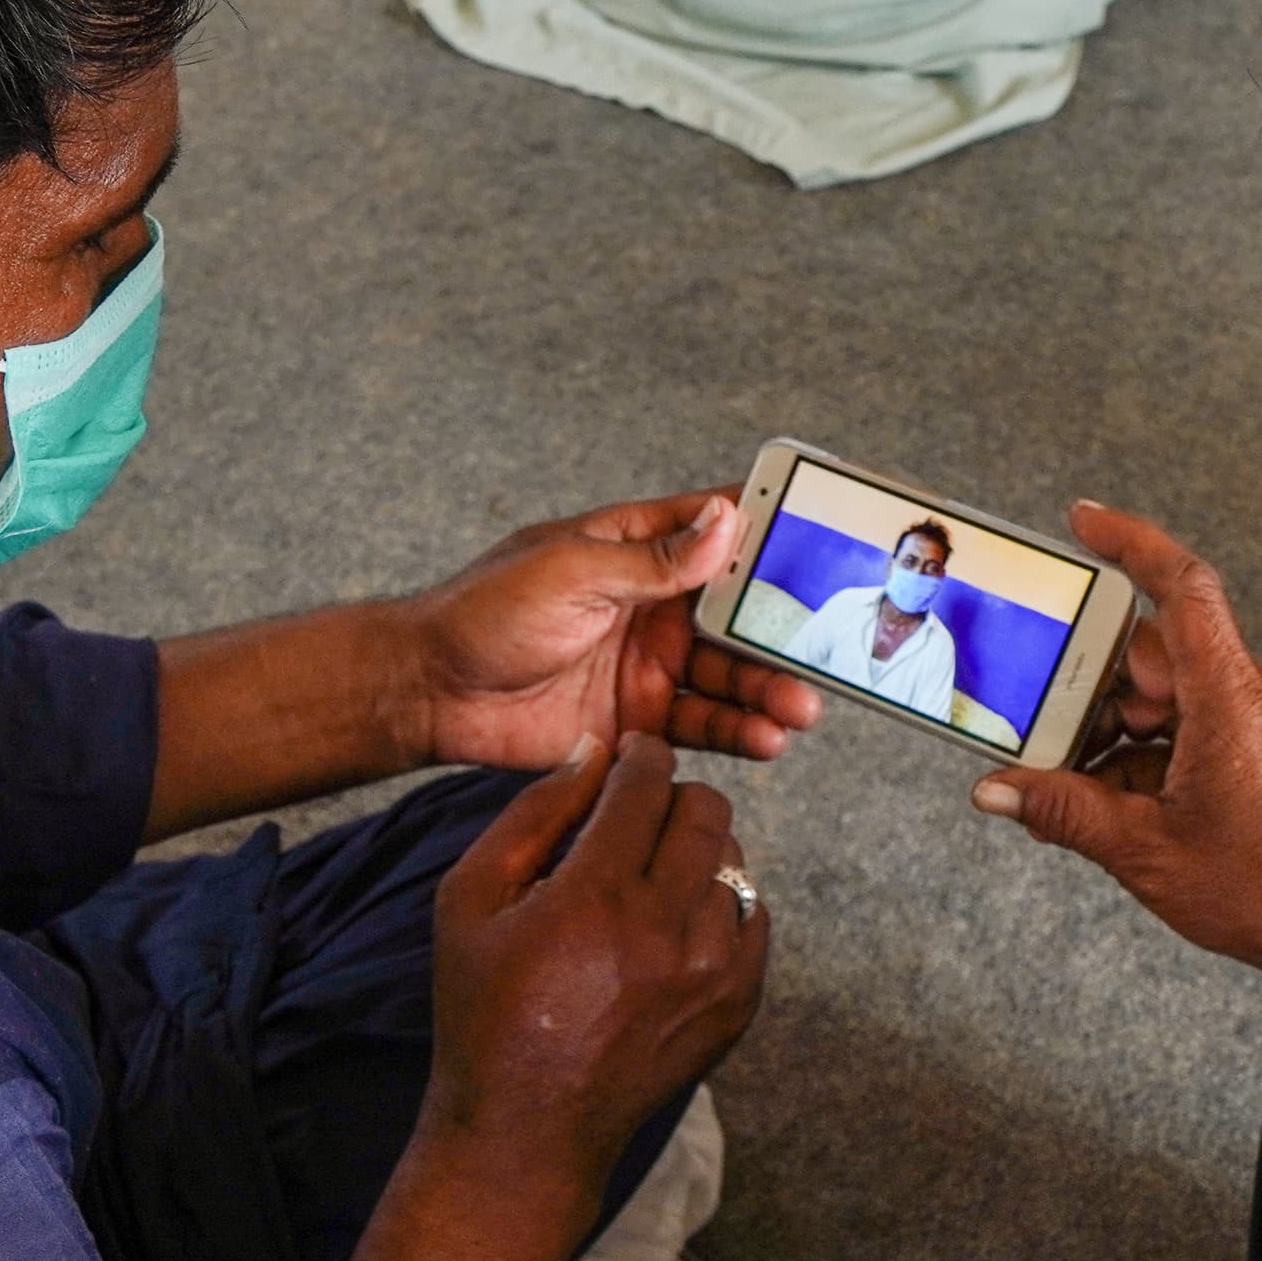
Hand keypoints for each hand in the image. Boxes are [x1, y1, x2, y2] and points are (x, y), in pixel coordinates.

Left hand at [412, 491, 827, 770]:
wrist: (431, 692)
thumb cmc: (485, 612)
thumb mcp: (572, 572)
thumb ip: (654, 560)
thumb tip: (728, 519)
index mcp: (636, 551)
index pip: (717, 531)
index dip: (771, 534)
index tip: (830, 544)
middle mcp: (653, 608)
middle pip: (739, 618)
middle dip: (783, 637)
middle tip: (823, 657)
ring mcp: (649, 667)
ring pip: (729, 679)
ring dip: (768, 693)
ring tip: (800, 712)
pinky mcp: (638, 722)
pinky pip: (701, 728)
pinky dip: (737, 735)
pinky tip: (765, 741)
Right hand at [424, 732, 770, 1186]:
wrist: (527, 1128)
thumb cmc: (484, 1011)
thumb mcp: (469, 900)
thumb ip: (532, 815)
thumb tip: (592, 752)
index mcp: (597, 896)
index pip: (648, 782)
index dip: (639, 756)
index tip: (629, 757)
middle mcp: (668, 929)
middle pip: (705, 810)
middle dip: (671, 797)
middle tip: (638, 816)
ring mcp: (714, 971)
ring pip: (734, 862)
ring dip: (695, 854)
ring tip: (649, 879)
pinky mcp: (738, 1005)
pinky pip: (755, 918)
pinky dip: (721, 906)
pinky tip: (675, 924)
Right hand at [970, 503, 1261, 992]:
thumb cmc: (1259, 889)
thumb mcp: (1144, 850)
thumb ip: (1064, 811)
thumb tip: (996, 789)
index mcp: (1227, 698)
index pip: (1183, 588)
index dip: (1133, 543)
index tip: (1083, 521)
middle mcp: (1245, 695)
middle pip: (1151, 652)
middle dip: (1090, 683)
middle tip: (1037, 716)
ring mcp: (1252, 720)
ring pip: (1161, 693)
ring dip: (1110, 726)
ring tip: (1069, 775)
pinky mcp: (1251, 748)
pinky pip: (1181, 725)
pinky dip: (1138, 750)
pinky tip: (1104, 796)